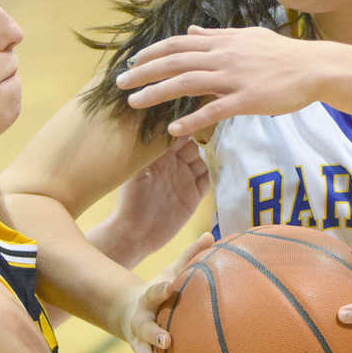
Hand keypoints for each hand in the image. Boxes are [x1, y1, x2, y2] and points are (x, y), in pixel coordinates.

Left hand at [95, 137, 209, 266]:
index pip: (176, 135)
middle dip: (202, 138)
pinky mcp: (194, 195)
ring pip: (204, 160)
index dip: (185, 126)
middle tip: (213, 130)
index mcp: (159, 156)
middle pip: (194, 144)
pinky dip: (215, 172)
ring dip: (211, 154)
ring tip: (221, 145)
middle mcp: (173, 164)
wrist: (136, 234)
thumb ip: (150, 151)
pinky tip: (219, 166)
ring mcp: (185, 179)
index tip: (195, 118)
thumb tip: (159, 127)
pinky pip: (209, 179)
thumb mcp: (137, 172)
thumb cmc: (130, 201)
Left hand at [116, 25, 321, 135]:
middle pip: (174, 63)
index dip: (152, 54)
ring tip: (134, 105)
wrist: (313, 67)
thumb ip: (217, 37)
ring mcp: (234, 78)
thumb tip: (190, 32)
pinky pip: (214, 110)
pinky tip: (173, 130)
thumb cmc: (282, 54)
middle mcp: (223, 57)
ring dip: (157, 94)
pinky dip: (191, 120)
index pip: (178, 45)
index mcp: (222, 43)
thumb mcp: (247, 38)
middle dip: (143, 73)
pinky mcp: (247, 99)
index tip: (132, 64)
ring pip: (187, 84)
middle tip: (119, 85)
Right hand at [120, 231, 214, 352]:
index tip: (167, 286)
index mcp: (148, 301)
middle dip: (154, 339)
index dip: (159, 289)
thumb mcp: (171, 270)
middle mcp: (141, 328)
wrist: (127, 310)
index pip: (153, 292)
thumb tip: (211, 234)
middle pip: (145, 335)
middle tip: (167, 344)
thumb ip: (189, 255)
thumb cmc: (160, 290)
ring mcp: (140, 350)